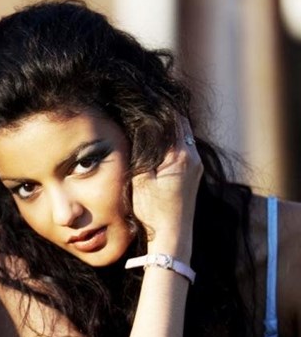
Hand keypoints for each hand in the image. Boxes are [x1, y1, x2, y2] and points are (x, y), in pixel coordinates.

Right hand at [129, 116, 202, 261]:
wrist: (172, 237)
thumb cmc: (153, 211)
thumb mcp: (141, 179)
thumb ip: (143, 152)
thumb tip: (141, 129)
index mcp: (181, 154)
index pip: (172, 119)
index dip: (158, 107)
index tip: (143, 99)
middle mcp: (194, 156)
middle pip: (180, 125)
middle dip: (163, 115)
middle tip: (144, 107)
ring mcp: (196, 166)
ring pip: (182, 137)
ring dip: (167, 129)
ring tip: (148, 123)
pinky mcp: (194, 175)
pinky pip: (184, 149)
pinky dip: (171, 143)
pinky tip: (157, 145)